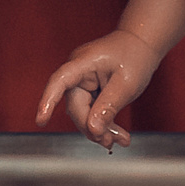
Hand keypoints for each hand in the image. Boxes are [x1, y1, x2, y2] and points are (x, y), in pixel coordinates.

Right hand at [37, 31, 158, 147]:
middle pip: (76, 107)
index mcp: (82, 62)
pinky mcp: (90, 89)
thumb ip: (107, 108)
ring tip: (119, 139)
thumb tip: (92, 129)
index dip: (48, 101)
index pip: (59, 82)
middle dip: (92, 127)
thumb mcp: (126, 84)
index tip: (41, 120)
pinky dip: (103, 123)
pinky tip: (116, 134)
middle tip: (110, 141)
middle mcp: (78, 71)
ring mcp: (83, 81)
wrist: (143, 44)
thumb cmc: (135, 55)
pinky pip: (91, 110)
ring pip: (84, 113)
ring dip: (99, 129)